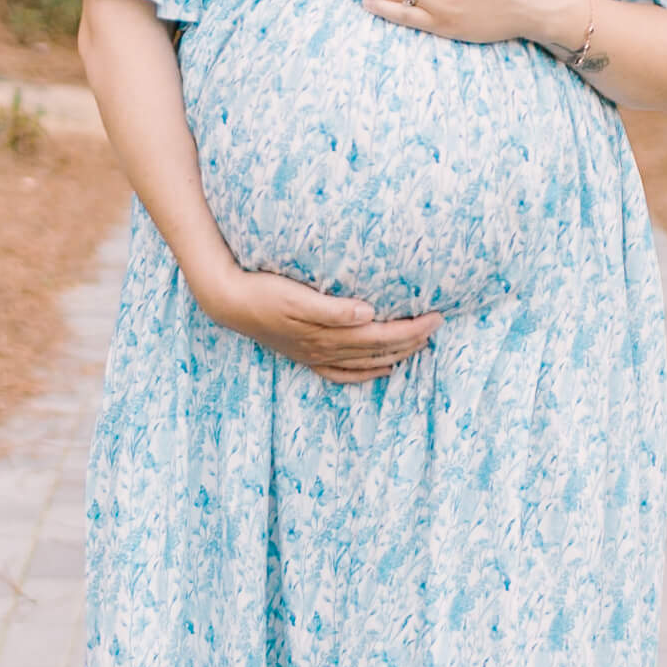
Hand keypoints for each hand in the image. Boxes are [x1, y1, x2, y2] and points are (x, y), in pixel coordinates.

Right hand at [197, 266, 440, 383]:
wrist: (229, 303)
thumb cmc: (263, 292)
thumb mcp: (297, 296)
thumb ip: (334, 309)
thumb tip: (370, 314)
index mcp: (327, 335)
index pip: (381, 335)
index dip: (411, 329)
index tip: (435, 316)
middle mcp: (325, 350)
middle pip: (379, 350)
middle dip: (411, 340)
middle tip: (437, 324)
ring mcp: (315, 356)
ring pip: (366, 363)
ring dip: (396, 355)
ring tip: (420, 345)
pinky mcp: (305, 355)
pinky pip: (343, 373)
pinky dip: (367, 374)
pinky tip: (382, 370)